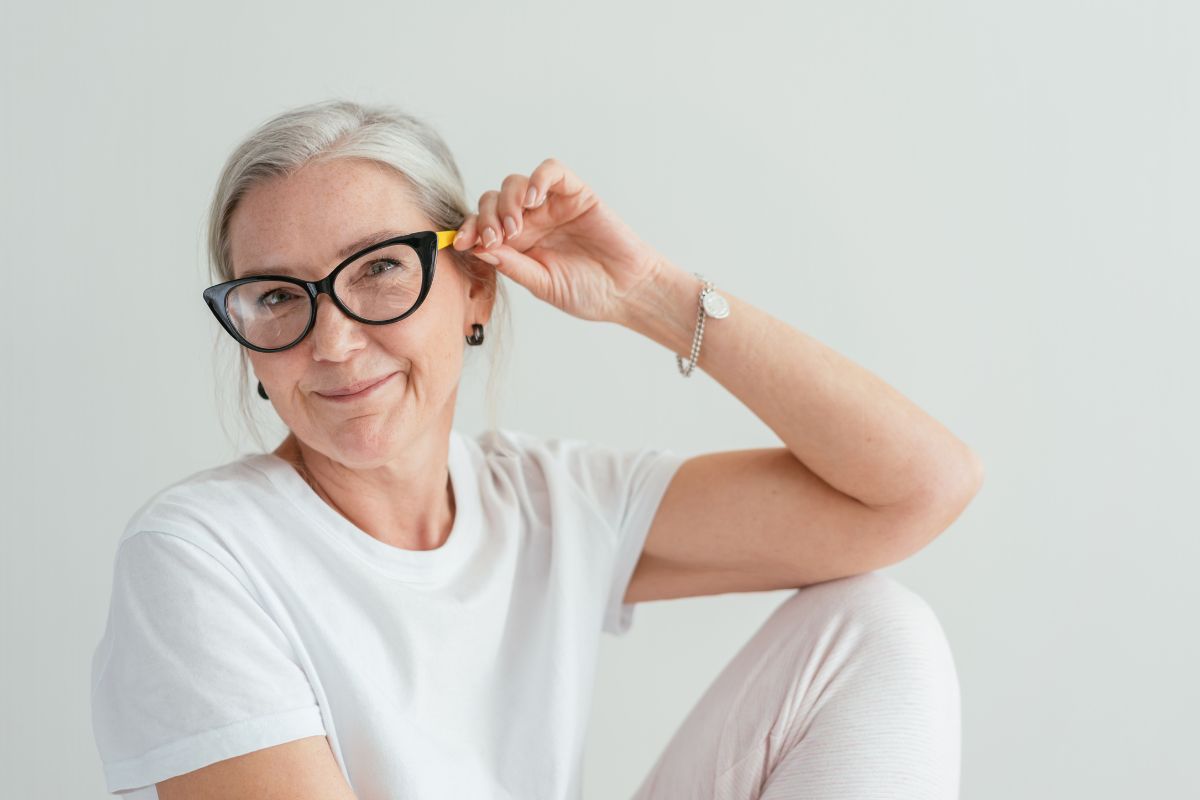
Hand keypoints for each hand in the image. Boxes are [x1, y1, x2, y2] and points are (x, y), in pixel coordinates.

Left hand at [453, 158, 665, 322]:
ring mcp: (551, 205)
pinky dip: (538, 179)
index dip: (469, 230)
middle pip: (492, 201)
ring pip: (515, 184)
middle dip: (486, 218)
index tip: (462, 243)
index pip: (483, 226)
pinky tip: (534, 200)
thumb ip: (512, 265)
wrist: (627, 292)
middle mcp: (530, 221)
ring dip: (507, 202)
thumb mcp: (542, 284)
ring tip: (517, 227)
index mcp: (517, 245)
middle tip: (496, 239)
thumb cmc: (587, 293)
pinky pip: (551, 171)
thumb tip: (477, 249)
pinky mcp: (575, 193)